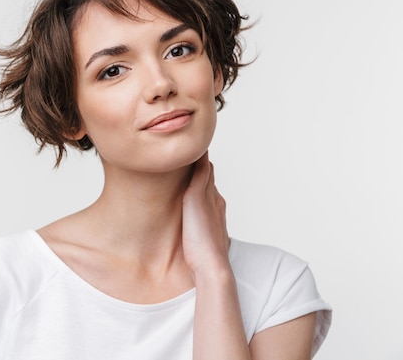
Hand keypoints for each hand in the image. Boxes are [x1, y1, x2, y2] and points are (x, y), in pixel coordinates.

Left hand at [182, 151, 229, 276]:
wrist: (212, 265)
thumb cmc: (204, 259)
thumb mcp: (201, 239)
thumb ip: (197, 230)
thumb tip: (192, 233)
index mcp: (216, 209)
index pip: (209, 186)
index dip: (203, 176)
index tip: (198, 165)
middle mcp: (215, 199)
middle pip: (208, 175)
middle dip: (202, 162)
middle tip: (195, 145)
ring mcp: (208, 197)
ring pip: (204, 170)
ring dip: (199, 157)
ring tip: (192, 142)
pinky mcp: (197, 197)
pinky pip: (198, 171)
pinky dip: (196, 160)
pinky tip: (191, 150)